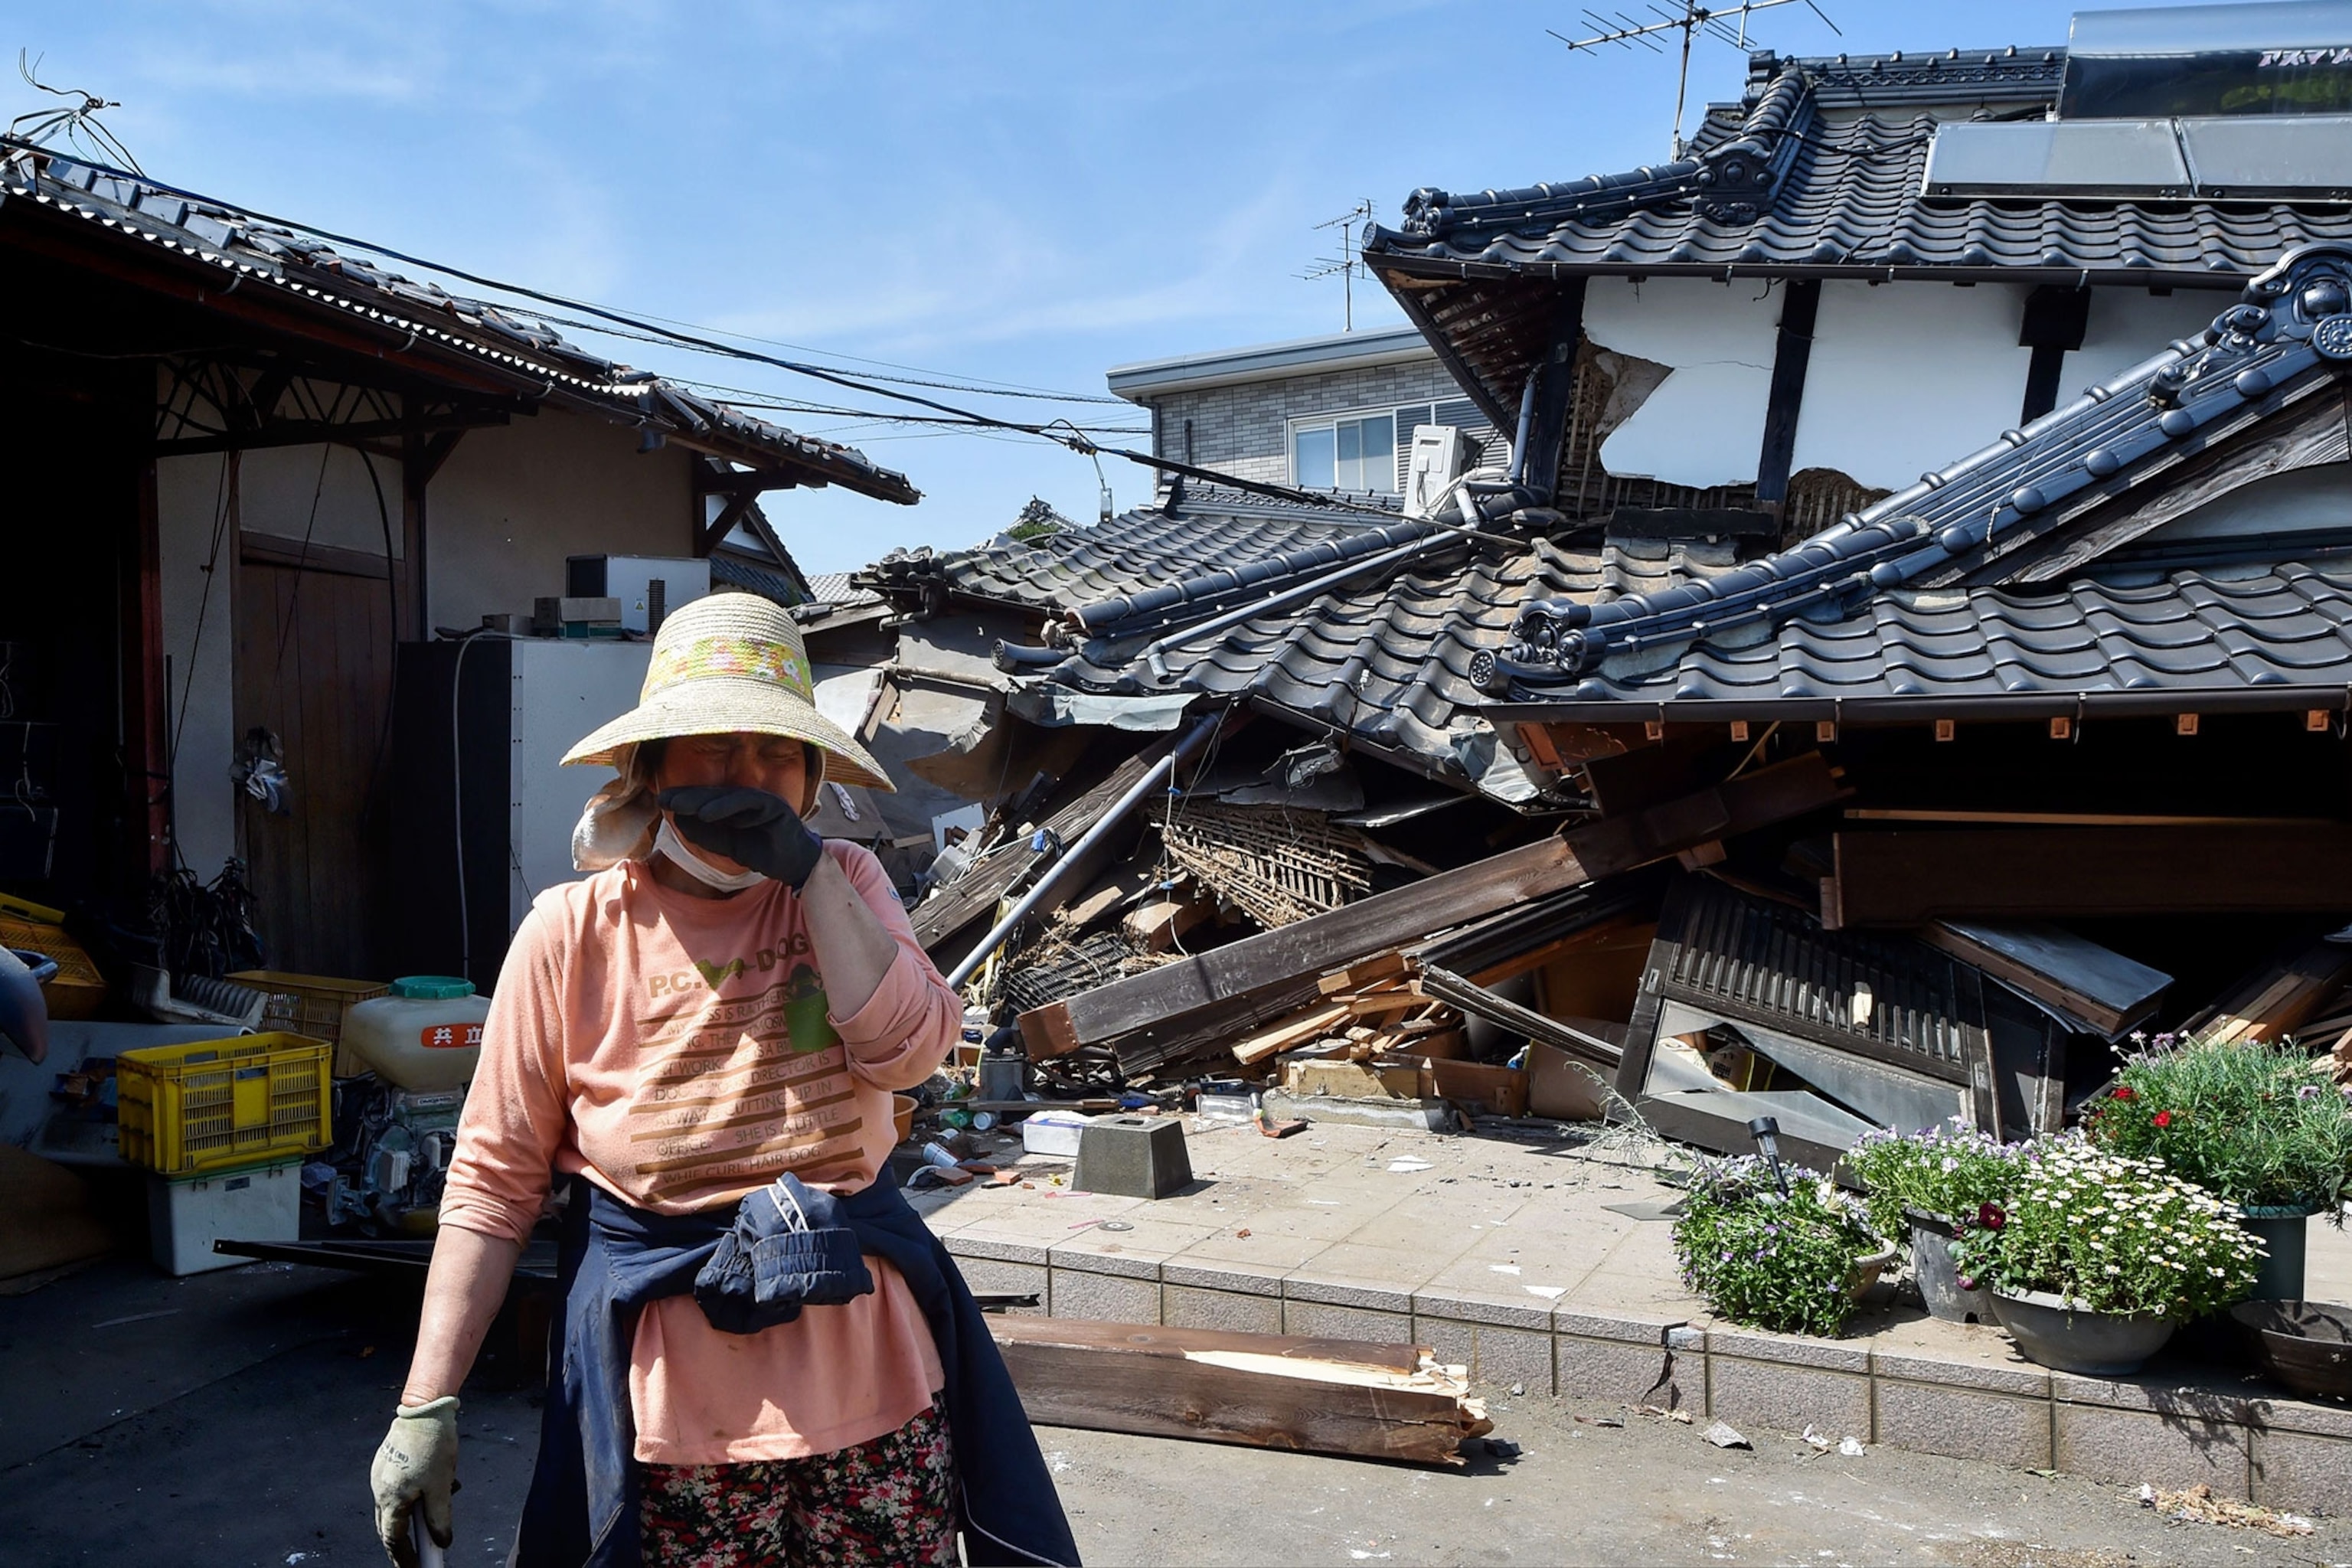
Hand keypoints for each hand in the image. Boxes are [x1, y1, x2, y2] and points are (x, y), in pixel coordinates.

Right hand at [371, 1396, 457, 1567]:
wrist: (425, 1409)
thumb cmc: (433, 1445)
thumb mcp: (441, 1486)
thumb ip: (440, 1517)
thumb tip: (442, 1542)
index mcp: (390, 1498)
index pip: (393, 1538)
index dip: (404, 1557)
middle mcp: (380, 1489)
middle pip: (389, 1525)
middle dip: (403, 1542)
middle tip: (419, 1555)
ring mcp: (381, 1475)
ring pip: (395, 1506)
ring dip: (412, 1516)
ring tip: (435, 1513)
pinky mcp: (388, 1462)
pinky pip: (398, 1488)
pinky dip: (413, 1496)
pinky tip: (433, 1488)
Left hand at [659, 786, 825, 889]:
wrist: (793, 864)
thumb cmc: (762, 852)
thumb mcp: (726, 847)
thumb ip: (706, 836)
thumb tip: (681, 823)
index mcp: (734, 808)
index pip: (706, 800)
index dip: (684, 800)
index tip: (661, 801)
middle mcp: (746, 801)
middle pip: (714, 795)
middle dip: (688, 796)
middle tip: (665, 799)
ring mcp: (761, 801)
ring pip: (728, 796)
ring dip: (703, 800)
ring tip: (681, 806)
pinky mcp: (774, 806)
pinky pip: (748, 803)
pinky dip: (727, 807)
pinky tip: (707, 813)